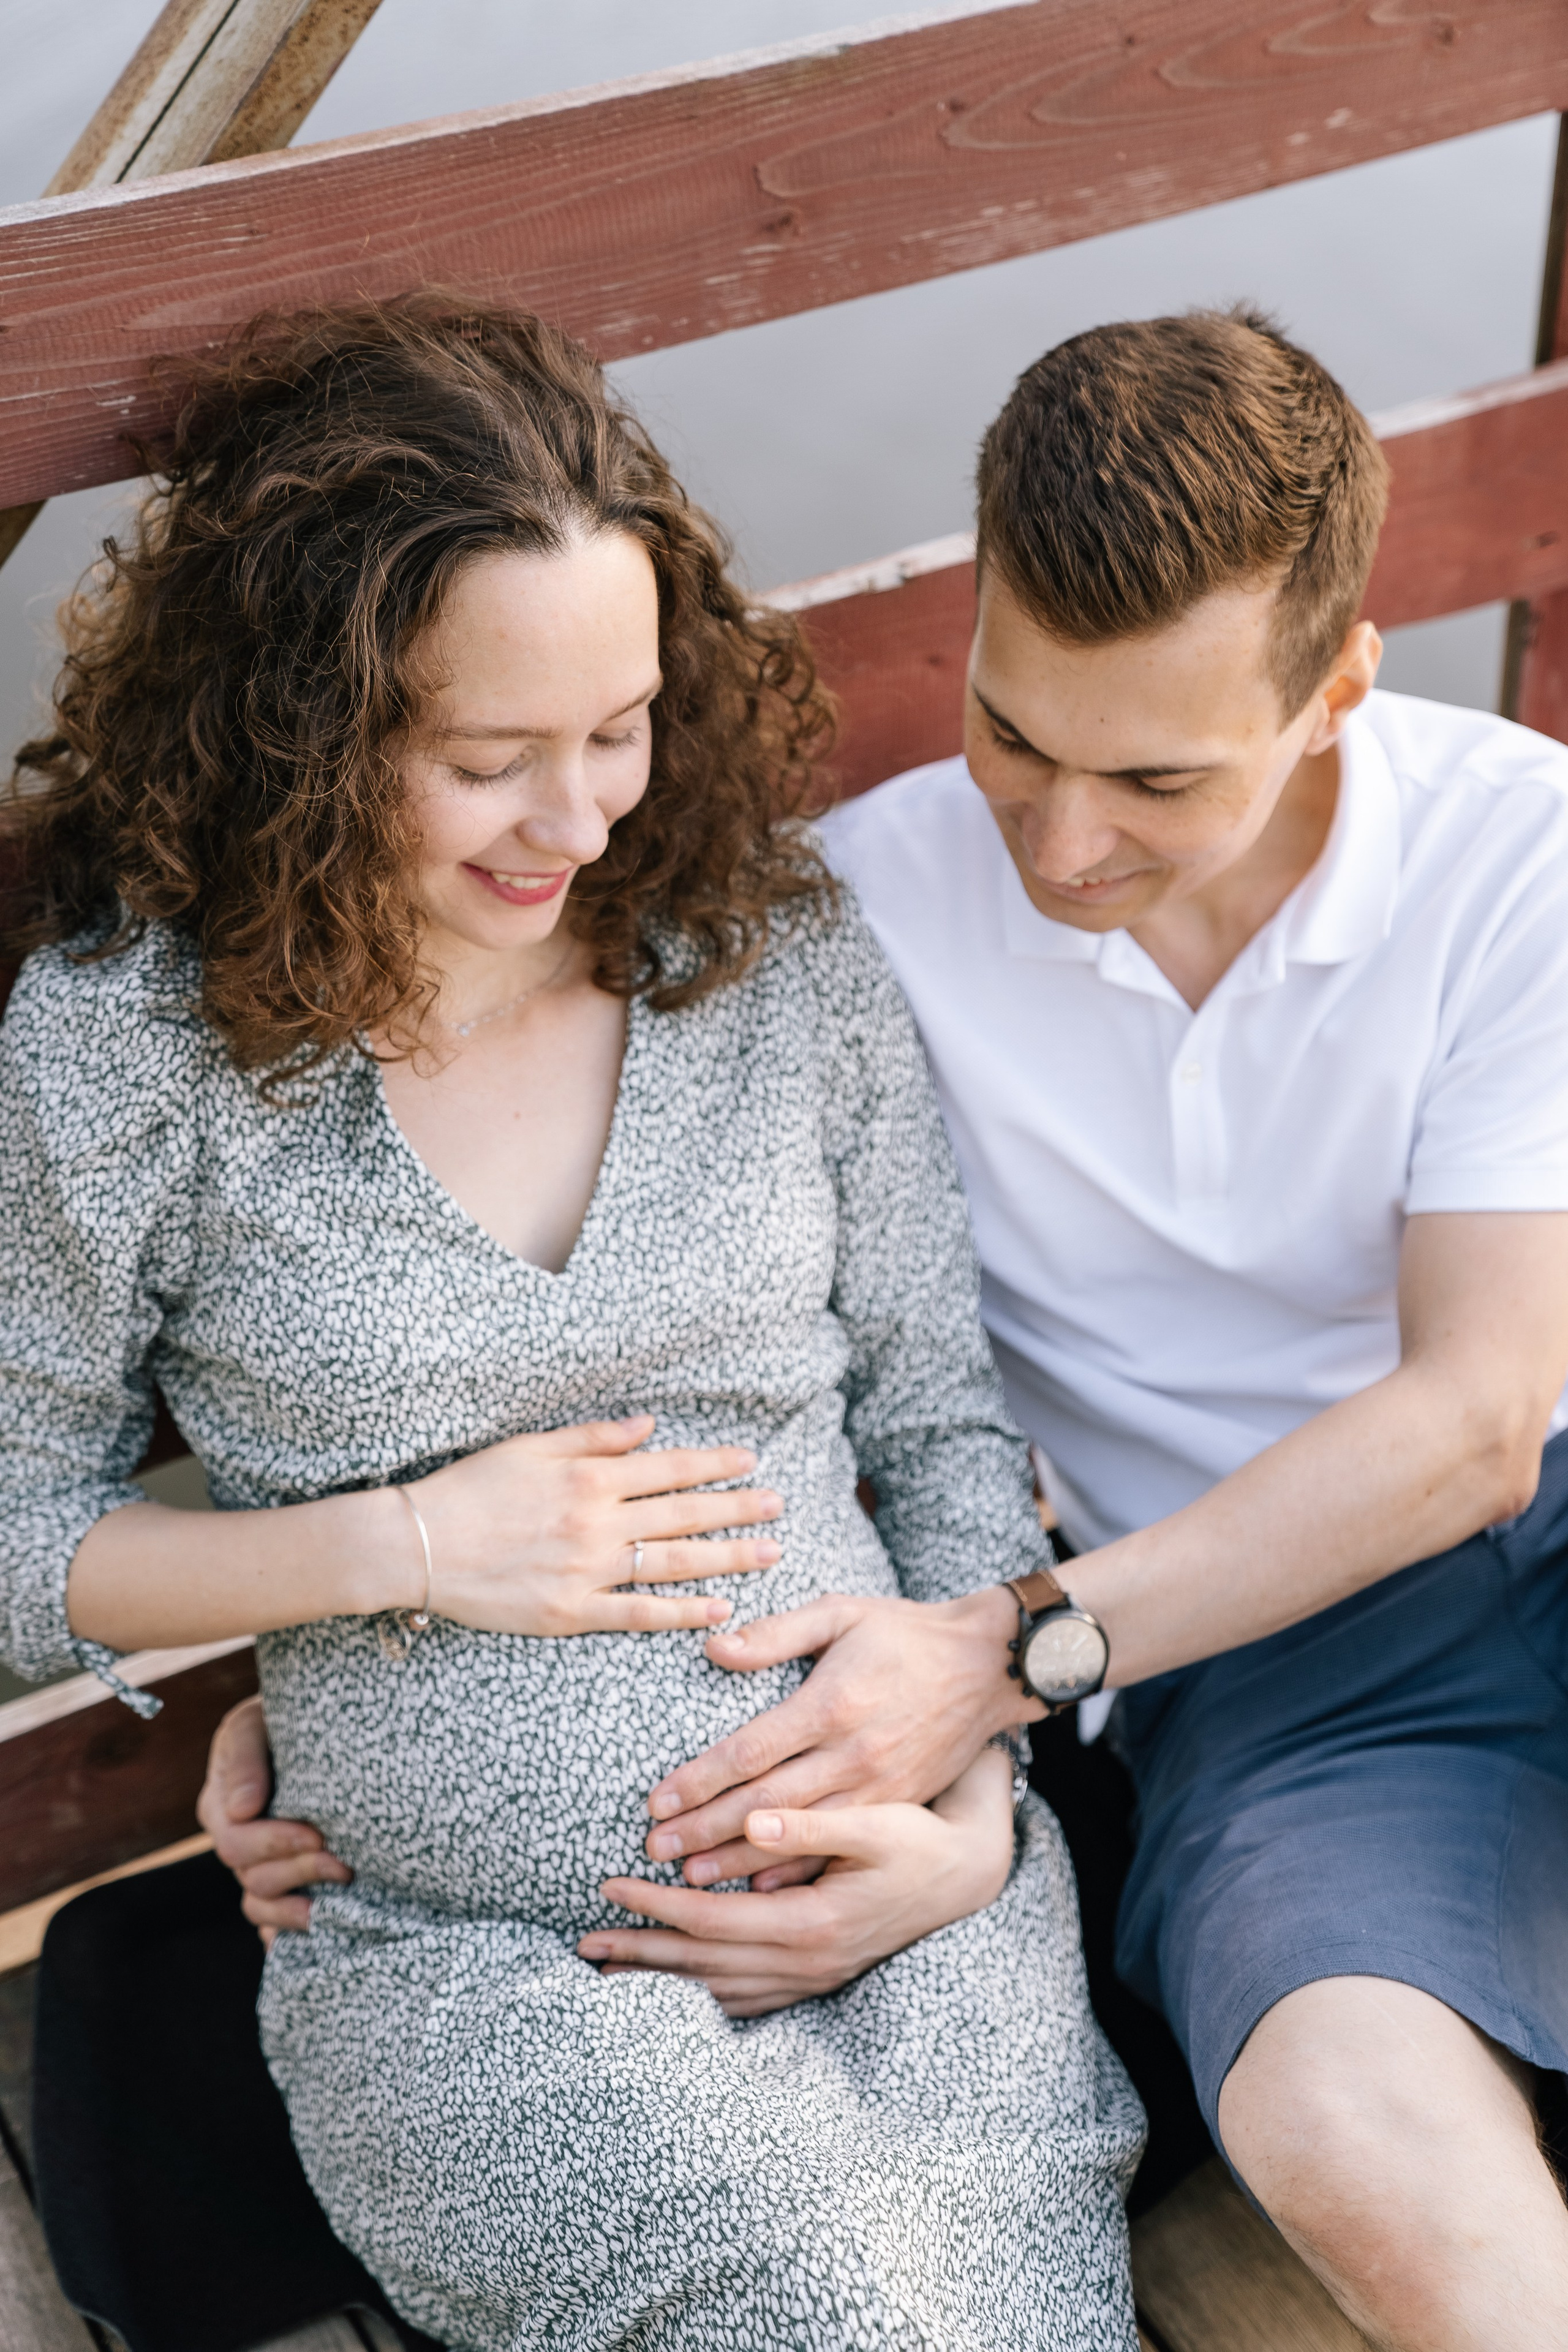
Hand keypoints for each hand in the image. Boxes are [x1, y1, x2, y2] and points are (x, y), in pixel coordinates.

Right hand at [196, 1694, 350, 1944]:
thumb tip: (243, 1810)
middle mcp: (235, 1842)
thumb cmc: (283, 1720)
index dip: (276, 1843)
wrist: (317, 1728)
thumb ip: (244, 1758)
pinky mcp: (281, 1886)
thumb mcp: (255, 1723)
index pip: (236, 1842)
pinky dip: (288, 1934)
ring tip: (343, 1885)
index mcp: (221, 1806)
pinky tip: (320, 1930)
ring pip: (261, 1904)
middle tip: (343, 1862)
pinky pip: (272, 1927)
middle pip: (253, 1878)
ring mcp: (256, 1868)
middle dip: (300, 1870)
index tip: (317, 1831)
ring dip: (300, 1904)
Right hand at [405, 1414, 782, 1636]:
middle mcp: (598, 1523)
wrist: (419, 1545)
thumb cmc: (471, 1488)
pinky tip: (720, 1609)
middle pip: (684, 1515)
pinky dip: (682, 1613)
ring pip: (674, 1564)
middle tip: (779, 1508)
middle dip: (737, 1510)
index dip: (715, 1465)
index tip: (751, 1463)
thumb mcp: (531, 1447)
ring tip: (770, 1555)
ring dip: (727, 1559)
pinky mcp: (570, 1613)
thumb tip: (649, 1426)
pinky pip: (638, 1614)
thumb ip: (594, 1438)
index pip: (671, 1468)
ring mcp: (587, 1571)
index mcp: (590, 1477)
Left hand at [581, 1747, 1016, 2015]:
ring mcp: (811, 1978)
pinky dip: (700, 1995)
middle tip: (581, 1943)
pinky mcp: (816, 1977)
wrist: (964, 1876)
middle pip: (702, 1965)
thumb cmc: (917, 1839)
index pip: (711, 1919)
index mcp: (812, 1924)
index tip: (608, 1884)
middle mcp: (807, 1963)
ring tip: (608, 1971)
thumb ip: (810, 1824)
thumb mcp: (873, 1822)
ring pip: (718, 1989)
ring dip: (660, 1980)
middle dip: (639, 1953)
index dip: (655, 1903)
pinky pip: (745, 1999)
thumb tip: (750, 1818)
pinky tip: (674, 1989)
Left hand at [640, 1587, 1039, 1883]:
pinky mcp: (896, 1805)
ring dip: (738, 1861)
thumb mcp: (842, 1611)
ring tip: (687, 1881)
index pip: (752, 1750)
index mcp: (833, 1704)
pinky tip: (757, 1892)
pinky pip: (836, 1848)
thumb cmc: (904, 1632)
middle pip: (765, 1804)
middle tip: (653, 1850)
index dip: (700, 1779)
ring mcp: (878, 1788)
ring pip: (797, 1836)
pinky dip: (794, 1873)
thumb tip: (716, 1646)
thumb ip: (777, 1632)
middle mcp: (854, 1754)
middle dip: (705, 1830)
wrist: (989, 1665)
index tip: (656, 1801)